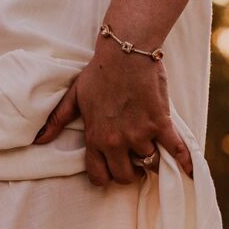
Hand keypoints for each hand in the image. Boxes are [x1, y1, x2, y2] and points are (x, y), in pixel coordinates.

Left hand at [33, 43, 192, 187]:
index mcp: (95, 138)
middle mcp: (116, 142)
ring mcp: (139, 134)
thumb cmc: (99, 73)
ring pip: (148, 162)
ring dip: (150, 156)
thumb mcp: (74, 97)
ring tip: (150, 145)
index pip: (99, 176)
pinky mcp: (159, 123)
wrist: (126, 51)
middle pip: (125, 176)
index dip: (107, 177)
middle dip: (130, 172)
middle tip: (133, 160)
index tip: (113, 169)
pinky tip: (190, 171)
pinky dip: (184, 161)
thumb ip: (57, 121)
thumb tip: (38, 140)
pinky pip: (175, 149)